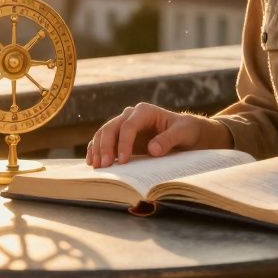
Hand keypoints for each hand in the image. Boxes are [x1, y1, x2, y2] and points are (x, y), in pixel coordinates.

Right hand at [84, 102, 232, 167]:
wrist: (185, 132)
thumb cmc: (185, 130)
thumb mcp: (183, 133)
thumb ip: (169, 139)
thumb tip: (153, 149)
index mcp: (144, 111)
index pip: (128, 125)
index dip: (124, 142)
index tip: (123, 160)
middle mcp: (131, 115)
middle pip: (111, 128)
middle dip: (106, 147)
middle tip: (104, 166)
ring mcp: (124, 125)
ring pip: (104, 133)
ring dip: (98, 149)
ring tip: (96, 166)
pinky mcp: (121, 137)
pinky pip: (104, 141)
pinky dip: (96, 149)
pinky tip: (92, 161)